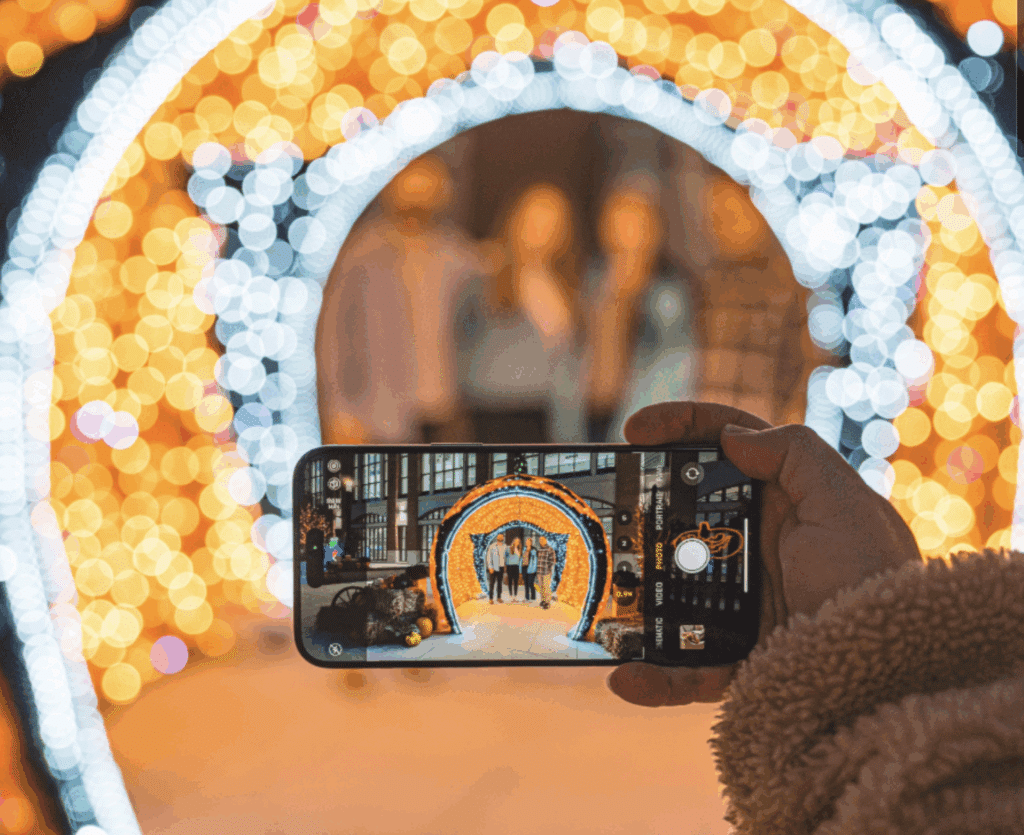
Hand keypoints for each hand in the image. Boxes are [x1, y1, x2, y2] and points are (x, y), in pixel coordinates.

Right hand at [607, 400, 921, 707]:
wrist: (897, 679)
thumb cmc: (878, 584)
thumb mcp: (849, 506)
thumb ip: (797, 456)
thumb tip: (734, 436)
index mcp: (786, 501)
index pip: (725, 446)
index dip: (680, 426)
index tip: (635, 430)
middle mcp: (759, 546)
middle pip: (687, 513)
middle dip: (641, 505)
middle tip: (605, 502)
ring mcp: (744, 603)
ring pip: (673, 589)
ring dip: (632, 592)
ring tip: (597, 587)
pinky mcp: (740, 660)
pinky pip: (685, 666)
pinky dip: (653, 676)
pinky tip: (624, 678)